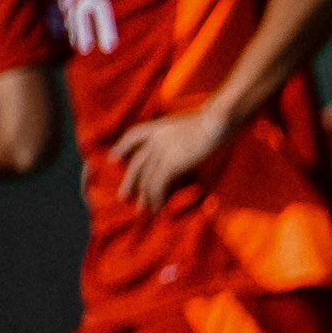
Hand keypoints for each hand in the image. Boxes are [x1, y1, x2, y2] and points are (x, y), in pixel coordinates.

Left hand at [111, 106, 236, 208]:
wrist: (218, 122)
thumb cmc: (215, 125)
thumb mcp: (193, 132)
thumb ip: (183, 144)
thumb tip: (185, 162)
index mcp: (160, 128)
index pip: (134, 135)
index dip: (122, 147)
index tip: (113, 158)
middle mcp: (156, 139)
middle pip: (137, 163)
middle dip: (130, 182)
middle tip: (124, 196)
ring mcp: (161, 152)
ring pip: (147, 178)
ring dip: (146, 196)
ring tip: (144, 210)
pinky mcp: (170, 165)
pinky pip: (158, 185)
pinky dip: (158, 198)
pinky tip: (160, 207)